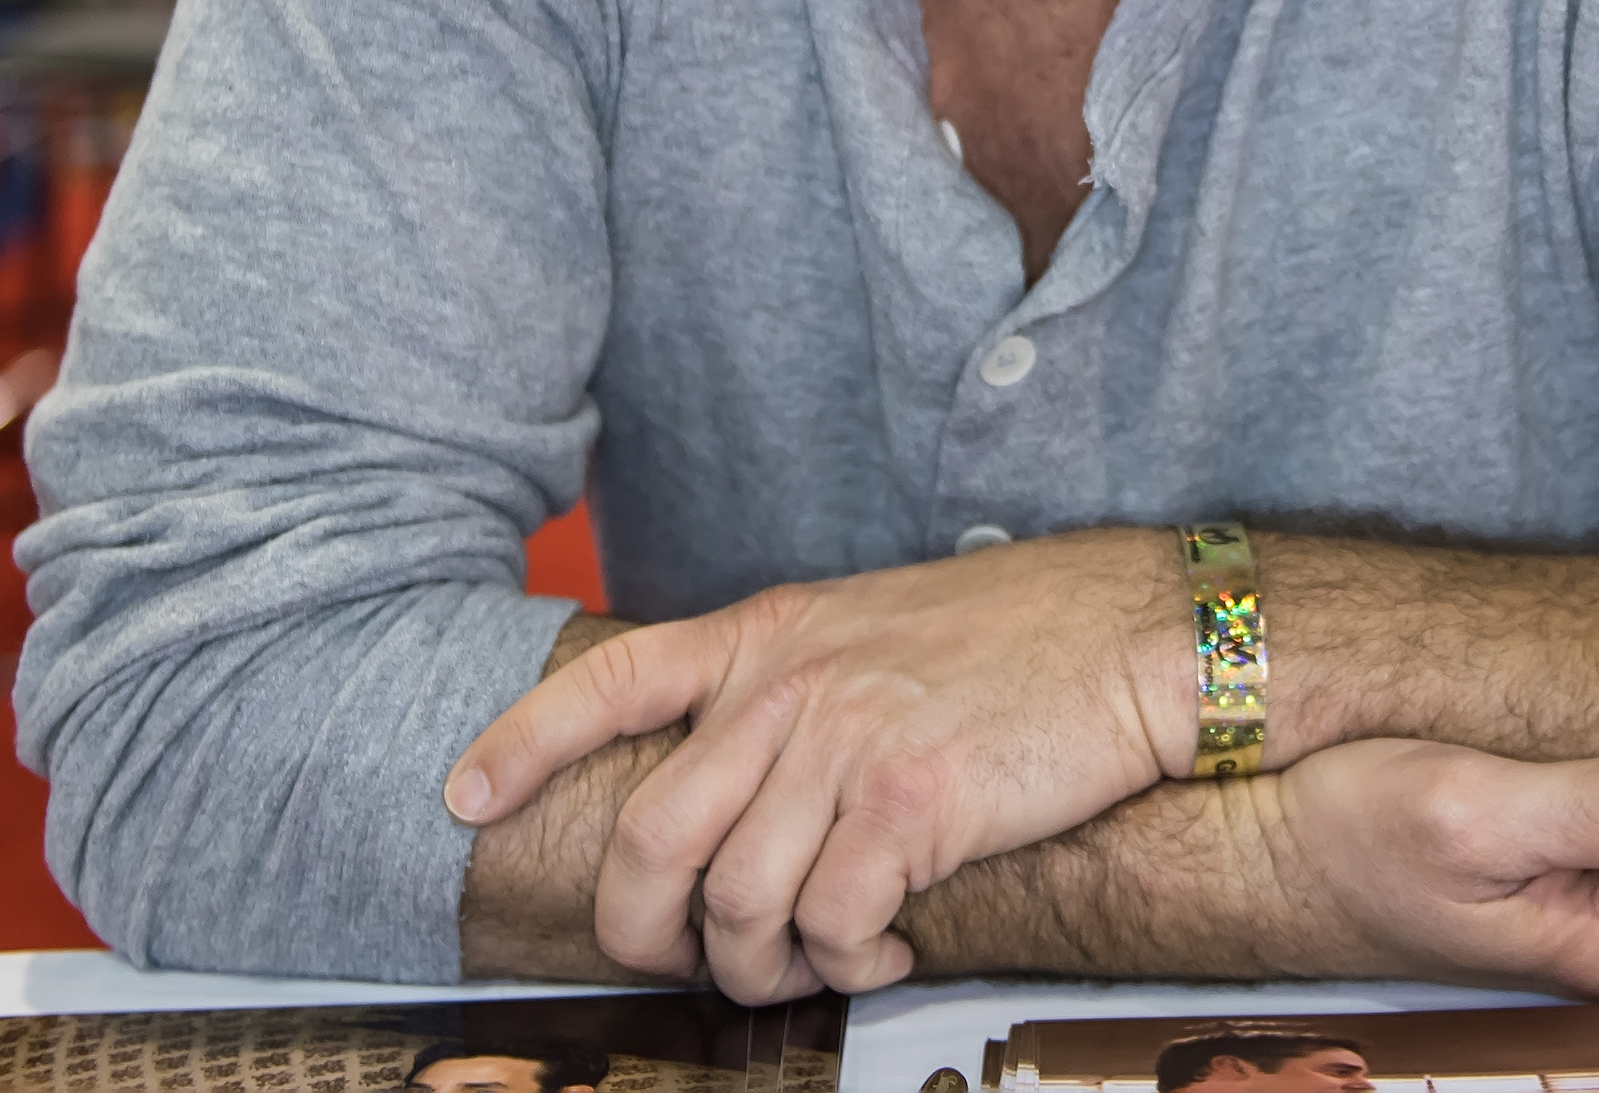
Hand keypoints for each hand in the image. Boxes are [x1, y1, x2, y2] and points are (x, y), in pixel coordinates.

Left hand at [446, 531, 1187, 999]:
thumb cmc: (1025, 639)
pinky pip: (832, 929)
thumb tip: (747, 786)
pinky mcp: (909, 805)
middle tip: (691, 963)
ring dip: (766, 965)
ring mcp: (845, 740)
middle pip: (651, 835)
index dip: (522, 744)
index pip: (611, 681)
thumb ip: (800, 690)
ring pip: (737, 903)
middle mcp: (790, 683)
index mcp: (773, 633)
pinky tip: (891, 950)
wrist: (1136, 635)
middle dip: (644, 931)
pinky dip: (850, 969)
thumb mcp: (879, 629)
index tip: (462, 798)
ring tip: (820, 962)